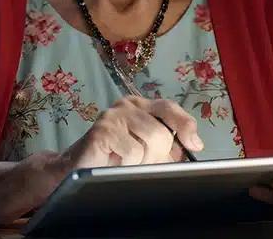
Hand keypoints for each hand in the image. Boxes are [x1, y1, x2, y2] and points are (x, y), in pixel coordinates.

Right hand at [59, 96, 203, 169]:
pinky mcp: (103, 130)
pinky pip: (133, 151)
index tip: (195, 146)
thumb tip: (195, 145)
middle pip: (162, 131)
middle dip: (158, 154)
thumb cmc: (114, 158)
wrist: (77, 167)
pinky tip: (114, 161)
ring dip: (142, 160)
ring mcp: (114, 115)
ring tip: (125, 161)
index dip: (185, 125)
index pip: (169, 108)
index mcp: (141, 107)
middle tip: (141, 162)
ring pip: (151, 139)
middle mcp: (128, 105)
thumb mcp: (148, 151)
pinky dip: (128, 163)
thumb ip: (170, 145)